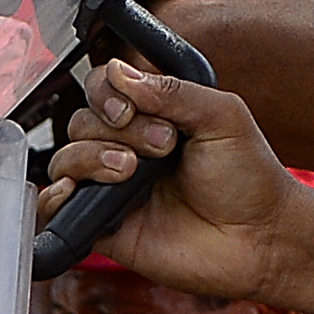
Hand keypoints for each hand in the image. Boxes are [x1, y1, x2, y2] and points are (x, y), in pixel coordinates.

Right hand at [41, 62, 303, 305]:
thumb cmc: (249, 180)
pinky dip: (54, 198)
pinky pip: (59, 210)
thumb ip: (172, 91)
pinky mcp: (105, 228)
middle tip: (162, 146)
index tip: (133, 107)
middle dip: (115, 128)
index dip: (107, 93)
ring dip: (91, 157)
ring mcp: (114, 189)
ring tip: (131, 170)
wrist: (260, 239)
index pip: (103, 90)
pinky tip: (75, 191)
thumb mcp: (221, 115)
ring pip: (66, 159)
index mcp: (154, 117)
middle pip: (81, 122)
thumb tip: (120, 73)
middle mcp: (128, 149)